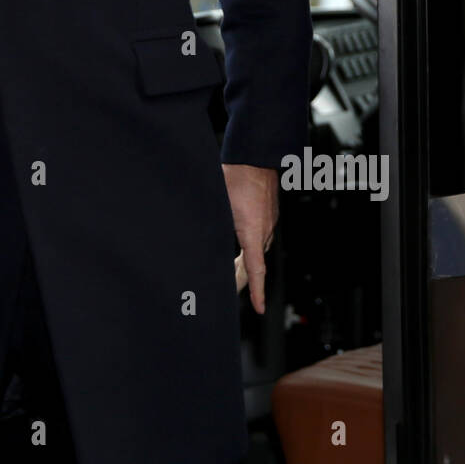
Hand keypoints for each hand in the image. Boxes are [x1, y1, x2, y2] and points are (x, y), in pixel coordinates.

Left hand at [222, 163, 277, 314]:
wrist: (256, 155)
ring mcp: (269, 222)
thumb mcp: (217, 199)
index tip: (260, 308)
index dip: (256, 290)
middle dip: (244, 280)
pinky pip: (260, 238)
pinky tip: (241, 248)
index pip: (256, 268)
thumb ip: (210, 221)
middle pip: (254, 263)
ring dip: (246, 263)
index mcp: (252, 230)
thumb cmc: (236, 174)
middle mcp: (264, 230)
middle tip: (234, 293)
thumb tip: (195, 231)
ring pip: (256, 250)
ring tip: (234, 274)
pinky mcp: (268, 216)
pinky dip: (251, 249)